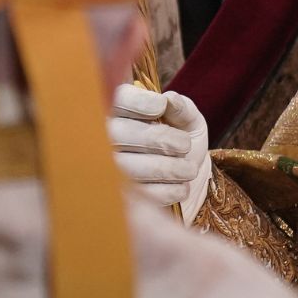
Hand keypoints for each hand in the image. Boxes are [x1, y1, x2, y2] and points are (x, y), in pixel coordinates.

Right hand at [108, 83, 211, 223]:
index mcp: (124, 112)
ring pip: (127, 167)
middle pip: (117, 133)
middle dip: (158, 139)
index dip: (137, 102)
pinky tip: (180, 186)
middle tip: (184, 145)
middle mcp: (107, 138)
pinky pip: (138, 193)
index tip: (160, 106)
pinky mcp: (119, 198)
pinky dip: (166, 190)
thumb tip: (169, 100)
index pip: (117, 100)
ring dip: (167, 168)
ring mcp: (108, 170)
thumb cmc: (183, 141)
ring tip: (189, 169)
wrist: (187, 181)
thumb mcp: (189, 121)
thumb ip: (182, 108)